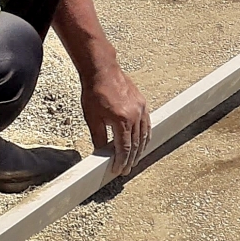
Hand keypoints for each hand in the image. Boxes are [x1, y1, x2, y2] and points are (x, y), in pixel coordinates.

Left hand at [81, 61, 151, 175]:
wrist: (102, 71)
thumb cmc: (94, 92)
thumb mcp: (92, 118)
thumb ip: (98, 137)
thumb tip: (101, 152)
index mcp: (121, 121)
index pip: (124, 148)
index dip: (122, 161)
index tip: (118, 170)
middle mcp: (134, 116)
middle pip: (136, 144)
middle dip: (131, 159)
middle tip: (126, 169)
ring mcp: (141, 109)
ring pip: (144, 135)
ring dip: (140, 149)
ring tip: (134, 159)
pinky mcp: (143, 103)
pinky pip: (147, 124)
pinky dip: (145, 135)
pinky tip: (142, 142)